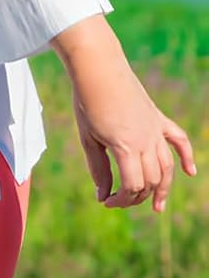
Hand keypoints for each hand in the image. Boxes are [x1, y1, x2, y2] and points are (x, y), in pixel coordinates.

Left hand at [68, 56, 196, 213]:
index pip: (134, 185)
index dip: (122, 200)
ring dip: (162, 188)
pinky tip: (190, 172)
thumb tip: (103, 195)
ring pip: (167, 166)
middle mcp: (147, 141)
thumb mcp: (88, 140)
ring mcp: (156, 130)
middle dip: (137, 196)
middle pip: (151, 179)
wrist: (99, 72)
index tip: (106, 201)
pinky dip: (186, 157)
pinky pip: (179, 140)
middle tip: (120, 201)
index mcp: (126, 147)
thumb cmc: (87, 105)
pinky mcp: (159, 119)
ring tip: (157, 205)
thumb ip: (98, 168)